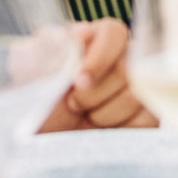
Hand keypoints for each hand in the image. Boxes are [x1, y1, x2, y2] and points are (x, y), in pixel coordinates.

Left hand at [38, 19, 157, 132]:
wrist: (41, 146)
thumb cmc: (34, 103)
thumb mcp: (30, 70)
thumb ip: (51, 45)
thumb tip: (80, 32)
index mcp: (94, 38)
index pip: (114, 34)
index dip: (99, 59)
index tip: (77, 82)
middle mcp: (121, 56)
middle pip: (126, 69)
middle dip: (94, 95)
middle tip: (73, 105)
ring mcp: (137, 85)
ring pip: (136, 96)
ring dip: (103, 115)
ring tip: (85, 118)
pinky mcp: (147, 114)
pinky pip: (148, 118)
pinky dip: (120, 129)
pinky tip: (102, 132)